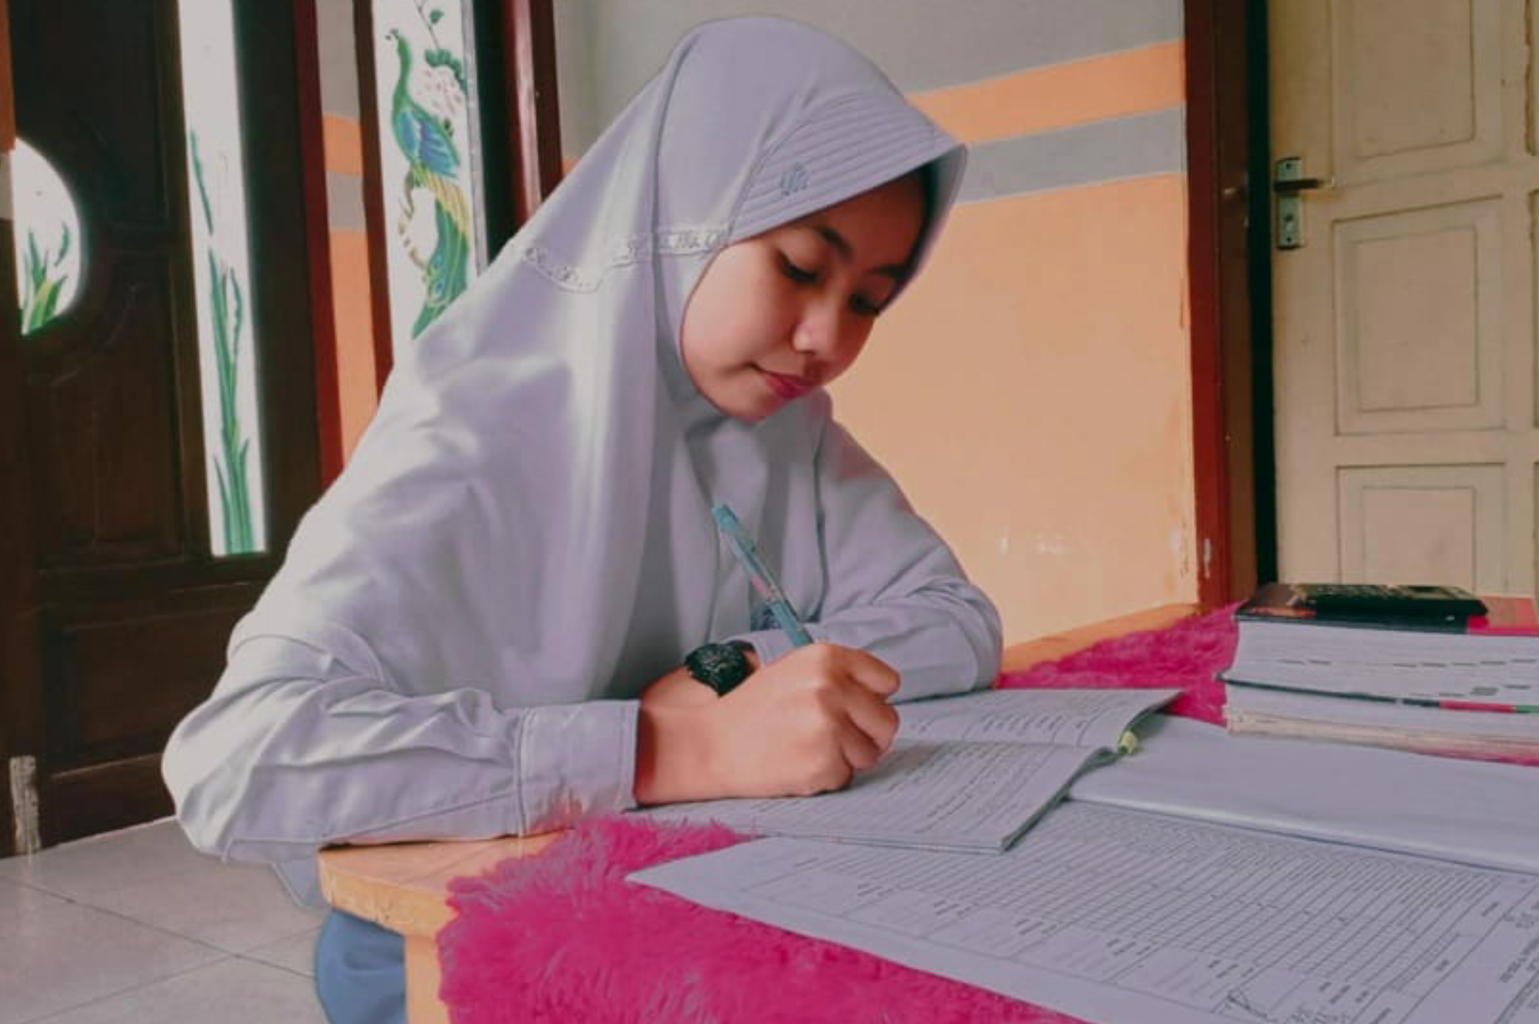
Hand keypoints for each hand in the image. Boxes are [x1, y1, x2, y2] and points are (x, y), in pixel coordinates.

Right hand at [635, 642, 899, 803]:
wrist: (708, 744)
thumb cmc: (752, 711)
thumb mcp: (794, 671)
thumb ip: (838, 677)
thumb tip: (879, 698)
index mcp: (827, 657)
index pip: (887, 681)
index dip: (871, 700)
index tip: (853, 709)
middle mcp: (831, 686)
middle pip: (887, 721)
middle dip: (866, 735)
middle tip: (829, 738)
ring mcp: (829, 725)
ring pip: (870, 753)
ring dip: (845, 758)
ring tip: (805, 749)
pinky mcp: (823, 762)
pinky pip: (846, 776)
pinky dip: (826, 778)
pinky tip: (796, 765)